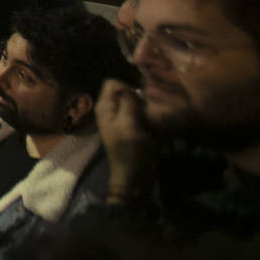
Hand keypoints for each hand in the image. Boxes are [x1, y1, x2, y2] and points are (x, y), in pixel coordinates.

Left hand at [95, 79, 155, 198]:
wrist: (136, 176)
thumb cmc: (130, 150)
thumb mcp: (129, 123)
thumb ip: (127, 102)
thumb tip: (127, 86)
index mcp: (105, 107)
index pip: (112, 82)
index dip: (127, 86)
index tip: (139, 99)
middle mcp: (111, 110)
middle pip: (126, 92)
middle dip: (139, 98)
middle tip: (148, 111)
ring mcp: (123, 120)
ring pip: (136, 103)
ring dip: (146, 109)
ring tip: (152, 120)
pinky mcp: (134, 129)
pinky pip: (142, 116)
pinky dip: (148, 119)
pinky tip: (154, 128)